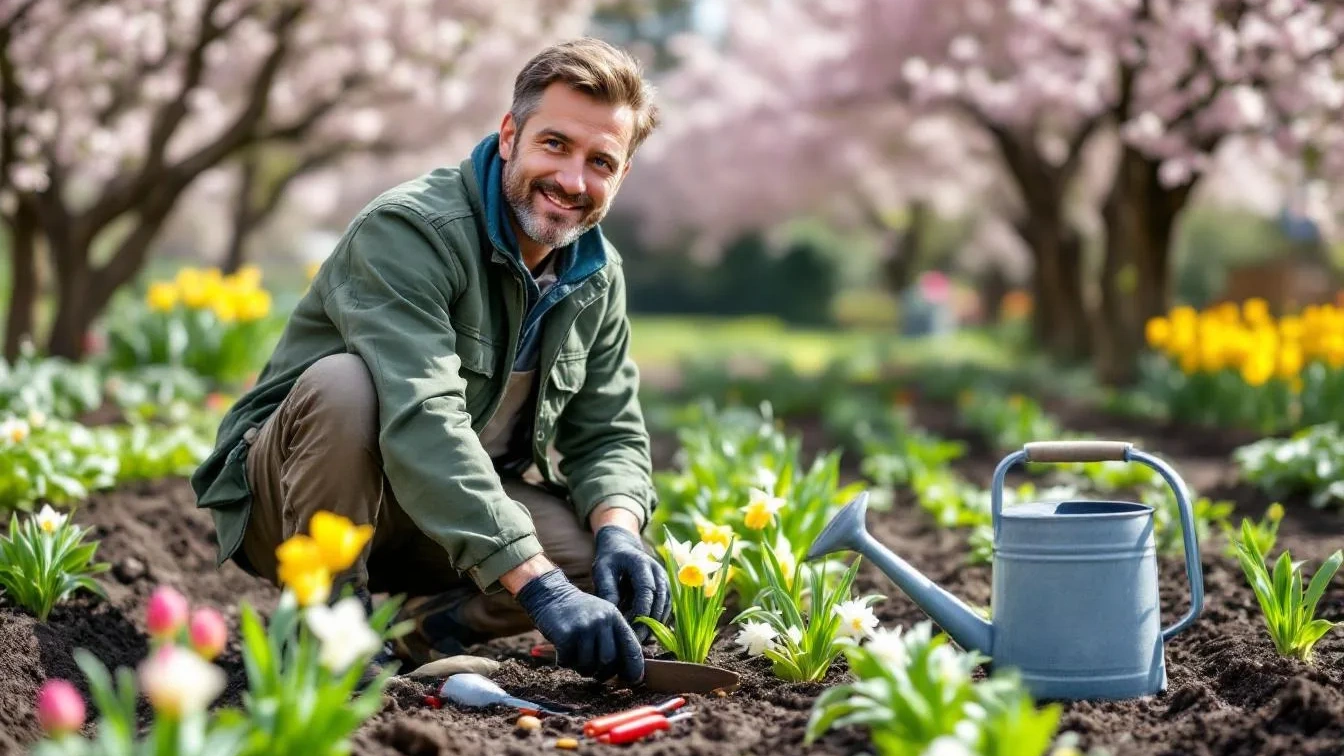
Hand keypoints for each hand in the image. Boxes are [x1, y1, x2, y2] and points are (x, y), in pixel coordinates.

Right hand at [516, 568, 643, 682]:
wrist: (551, 595)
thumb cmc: (578, 613)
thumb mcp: (602, 617)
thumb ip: (615, 639)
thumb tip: (629, 671)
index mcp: (614, 617)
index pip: (632, 647)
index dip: (634, 668)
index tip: (634, 681)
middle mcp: (602, 621)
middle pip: (608, 661)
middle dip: (603, 673)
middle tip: (596, 674)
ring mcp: (583, 627)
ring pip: (587, 665)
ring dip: (581, 669)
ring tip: (576, 658)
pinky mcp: (565, 634)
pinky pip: (568, 662)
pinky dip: (564, 662)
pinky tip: (562, 651)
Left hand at [592, 525, 669, 641]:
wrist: (623, 547)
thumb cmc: (610, 560)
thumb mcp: (602, 570)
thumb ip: (607, 589)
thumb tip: (612, 613)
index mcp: (642, 564)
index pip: (647, 591)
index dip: (641, 612)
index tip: (631, 630)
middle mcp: (658, 572)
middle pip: (659, 601)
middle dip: (649, 623)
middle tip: (636, 642)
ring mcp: (665, 580)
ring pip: (666, 607)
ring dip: (655, 625)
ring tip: (640, 641)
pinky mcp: (666, 589)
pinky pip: (666, 609)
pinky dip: (658, 622)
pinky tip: (645, 634)